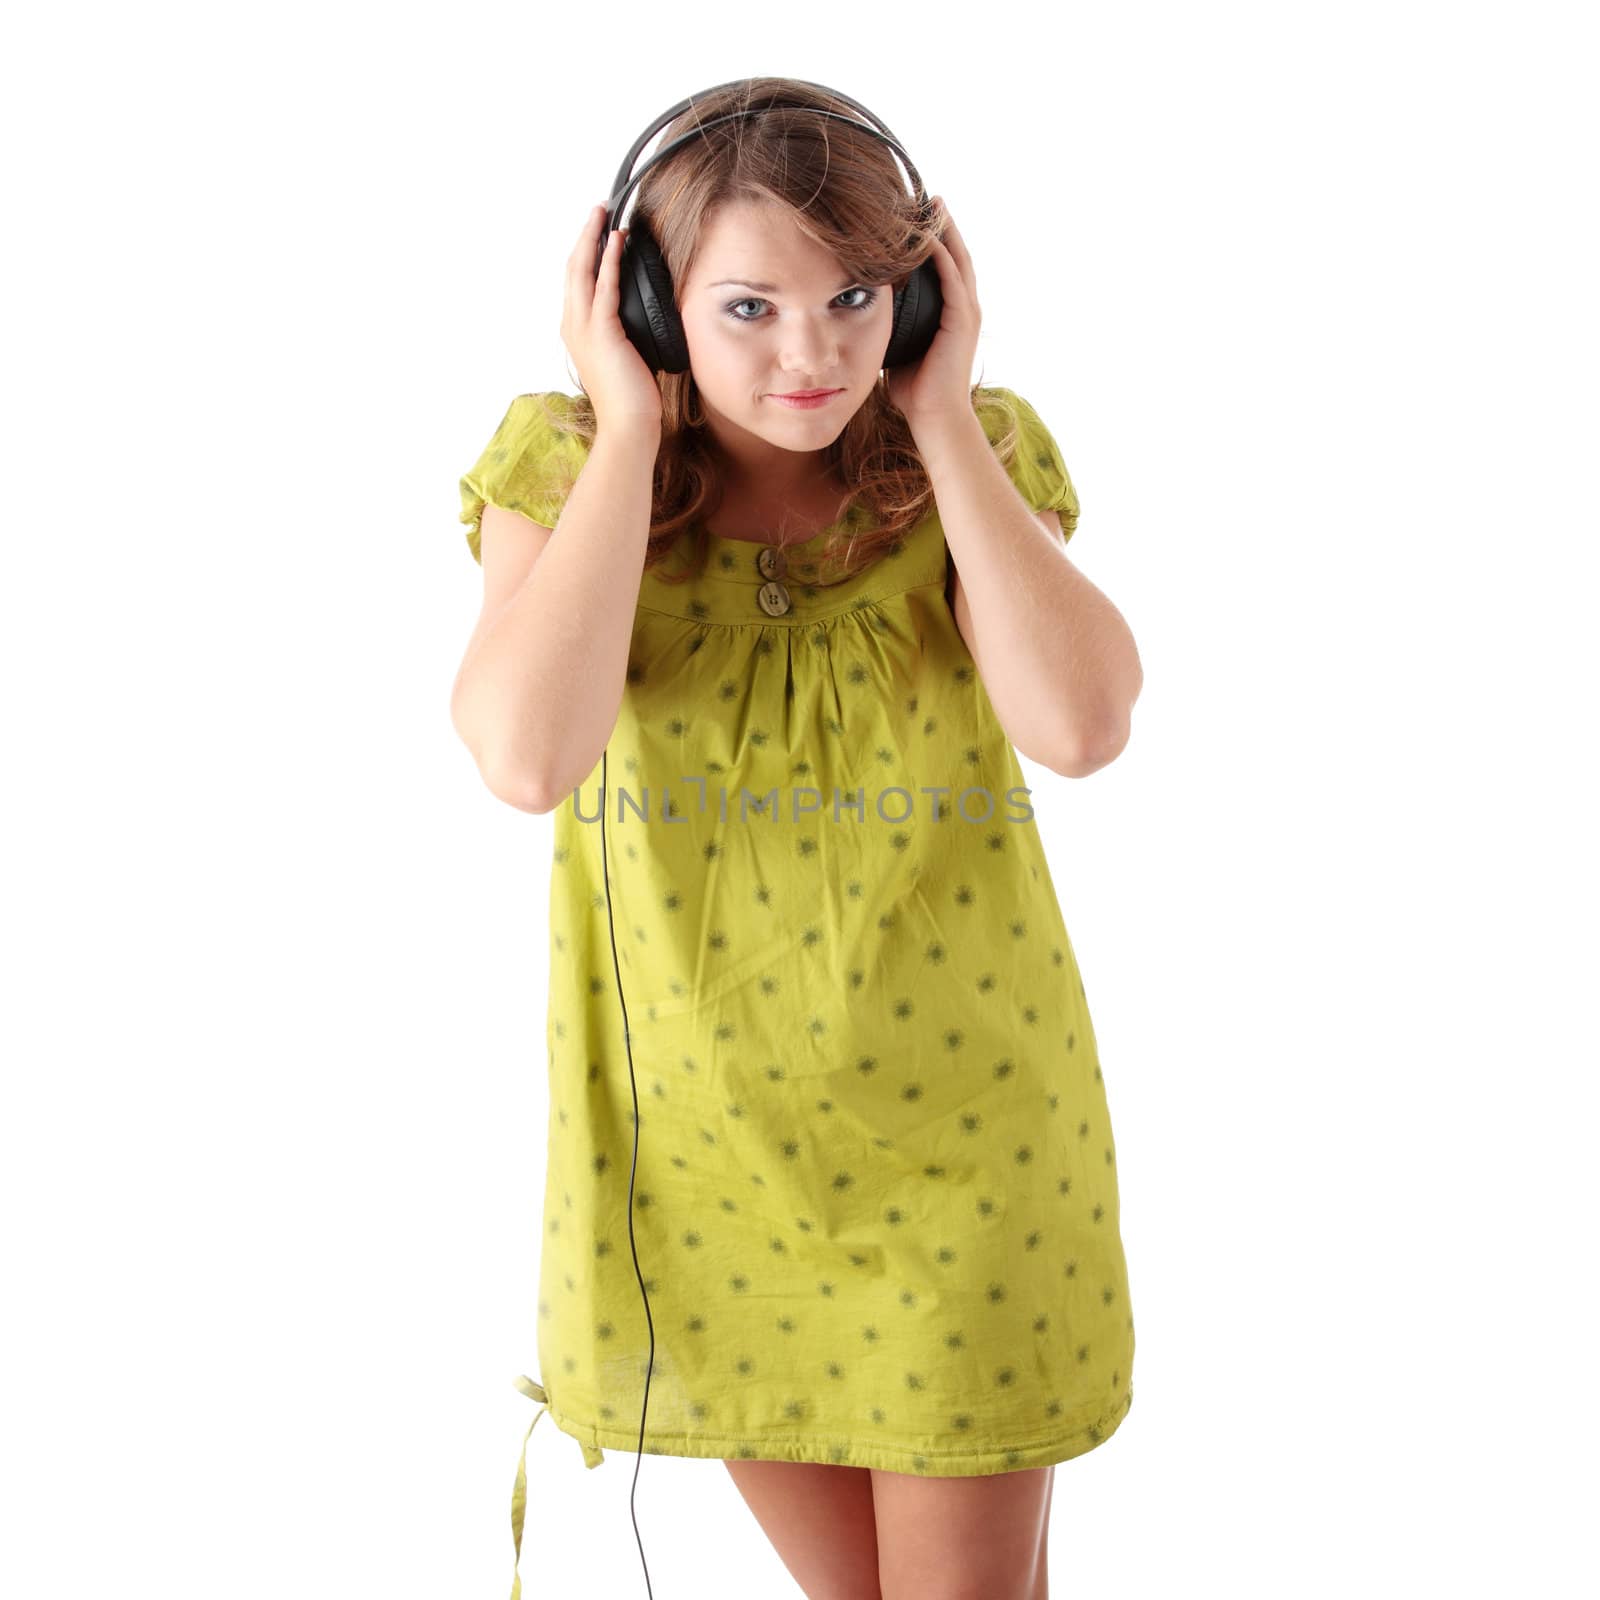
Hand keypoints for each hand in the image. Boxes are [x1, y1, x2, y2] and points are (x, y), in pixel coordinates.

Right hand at [561, 205, 663, 432]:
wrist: (628, 426)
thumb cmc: (631, 399)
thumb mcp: (625, 357)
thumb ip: (624, 333)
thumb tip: (642, 316)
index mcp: (576, 332)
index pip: (576, 282)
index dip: (584, 252)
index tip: (597, 230)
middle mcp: (573, 326)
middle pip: (573, 268)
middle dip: (585, 235)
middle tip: (597, 209)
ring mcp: (584, 329)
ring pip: (582, 271)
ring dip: (593, 238)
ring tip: (604, 213)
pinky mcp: (602, 333)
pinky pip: (604, 287)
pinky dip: (609, 260)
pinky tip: (618, 240)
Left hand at [884, 198, 982, 431]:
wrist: (934, 419)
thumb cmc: (914, 391)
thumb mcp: (897, 348)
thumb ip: (889, 326)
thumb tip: (862, 313)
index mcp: (950, 312)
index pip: (944, 265)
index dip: (932, 239)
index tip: (915, 215)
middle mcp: (963, 307)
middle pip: (955, 253)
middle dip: (941, 224)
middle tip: (927, 195)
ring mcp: (966, 313)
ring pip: (957, 259)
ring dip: (944, 230)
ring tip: (931, 203)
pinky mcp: (962, 321)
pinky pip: (952, 278)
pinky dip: (941, 255)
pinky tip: (926, 236)